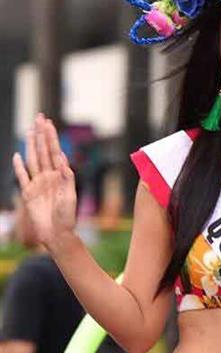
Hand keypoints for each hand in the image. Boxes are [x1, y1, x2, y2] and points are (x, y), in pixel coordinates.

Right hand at [12, 114, 76, 249]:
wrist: (57, 234)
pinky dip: (19, 166)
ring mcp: (37, 184)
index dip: (51, 137)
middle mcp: (48, 177)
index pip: (54, 151)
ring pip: (32, 159)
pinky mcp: (27, 194)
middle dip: (41, 134)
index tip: (48, 122)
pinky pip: (22, 177)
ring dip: (30, 145)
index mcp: (60, 176)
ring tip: (30, 130)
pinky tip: (17, 155)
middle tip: (39, 117)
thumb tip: (62, 157)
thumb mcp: (70, 195)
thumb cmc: (67, 217)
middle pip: (42, 151)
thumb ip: (66, 176)